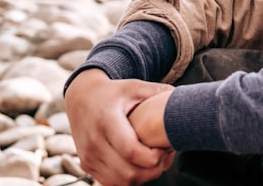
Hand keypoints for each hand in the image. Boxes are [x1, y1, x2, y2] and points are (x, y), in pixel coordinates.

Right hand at [65, 69, 175, 185]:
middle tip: (163, 158)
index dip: (153, 157)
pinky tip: (138, 166)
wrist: (81, 97)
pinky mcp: (86, 164)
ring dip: (141, 178)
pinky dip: (128, 180)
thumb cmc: (112, 92)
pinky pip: (111, 183)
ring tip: (152, 163)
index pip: (131, 151)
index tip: (164, 149)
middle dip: (152, 170)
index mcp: (106, 121)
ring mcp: (88, 156)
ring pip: (121, 182)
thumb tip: (181, 99)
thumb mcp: (134, 86)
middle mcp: (94, 141)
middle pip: (128, 172)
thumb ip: (157, 92)